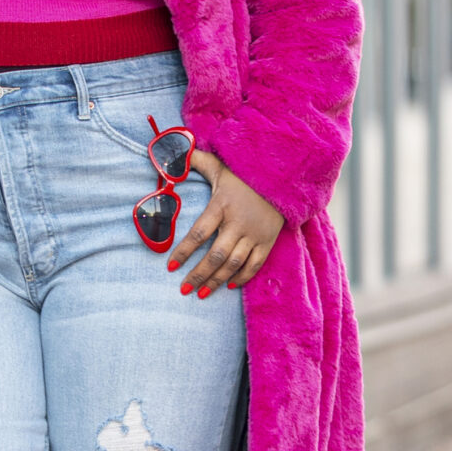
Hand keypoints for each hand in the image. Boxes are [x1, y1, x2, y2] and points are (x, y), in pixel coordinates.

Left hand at [168, 150, 284, 297]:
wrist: (282, 176)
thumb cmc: (244, 173)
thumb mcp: (219, 165)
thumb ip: (194, 161)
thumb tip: (169, 157)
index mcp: (222, 205)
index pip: (199, 232)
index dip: (184, 251)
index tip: (170, 266)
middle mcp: (238, 223)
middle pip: (216, 255)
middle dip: (198, 274)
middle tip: (183, 289)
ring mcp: (254, 234)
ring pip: (233, 264)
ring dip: (216, 281)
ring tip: (200, 294)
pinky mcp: (268, 241)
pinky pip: (254, 265)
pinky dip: (242, 277)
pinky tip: (228, 286)